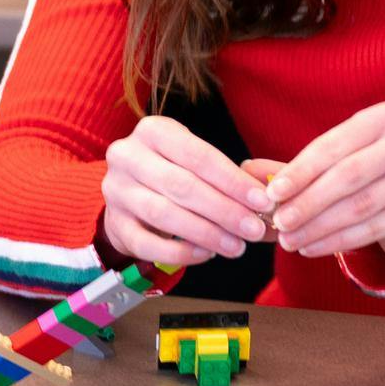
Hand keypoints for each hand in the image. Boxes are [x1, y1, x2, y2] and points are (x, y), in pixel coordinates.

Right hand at [100, 115, 273, 266]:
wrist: (129, 192)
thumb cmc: (174, 171)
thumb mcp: (196, 161)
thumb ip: (230, 179)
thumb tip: (271, 204)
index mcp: (152, 131)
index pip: (198, 156)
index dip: (233, 181)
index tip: (264, 201)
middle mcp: (127, 156)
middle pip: (181, 185)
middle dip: (224, 210)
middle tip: (255, 229)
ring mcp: (116, 190)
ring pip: (163, 214)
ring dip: (206, 233)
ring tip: (237, 247)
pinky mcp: (113, 223)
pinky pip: (148, 244)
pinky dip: (180, 253)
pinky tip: (207, 254)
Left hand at [261, 101, 384, 265]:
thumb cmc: (367, 176)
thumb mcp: (333, 164)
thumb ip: (293, 167)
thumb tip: (245, 169)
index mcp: (384, 117)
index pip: (333, 145)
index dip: (300, 171)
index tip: (270, 193)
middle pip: (348, 174)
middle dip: (308, 201)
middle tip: (278, 221)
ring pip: (360, 204)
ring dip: (318, 226)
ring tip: (289, 239)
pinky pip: (373, 228)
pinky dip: (338, 241)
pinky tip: (312, 247)